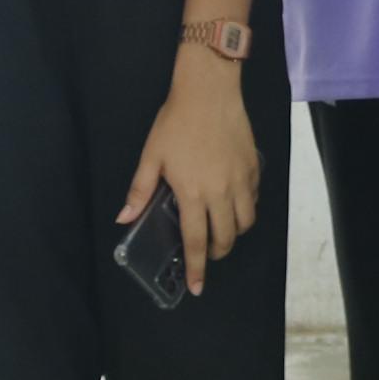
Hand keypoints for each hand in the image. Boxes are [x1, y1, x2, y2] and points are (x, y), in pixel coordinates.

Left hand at [122, 67, 258, 296]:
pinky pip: (254, 199)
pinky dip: (245, 209)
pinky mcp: (254, 167)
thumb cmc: (176, 122)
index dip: (197, 268)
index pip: (197, 241)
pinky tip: (234, 202)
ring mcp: (242, 181)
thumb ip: (140, 190)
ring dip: (234, 233)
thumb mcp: (151, 156)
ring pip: (246, 222)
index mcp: (193, 193)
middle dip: (217, 253)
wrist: (210, 92)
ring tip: (222, 230)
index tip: (197, 288)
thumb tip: (123, 219)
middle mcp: (221, 192)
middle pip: (226, 237)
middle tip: (207, 254)